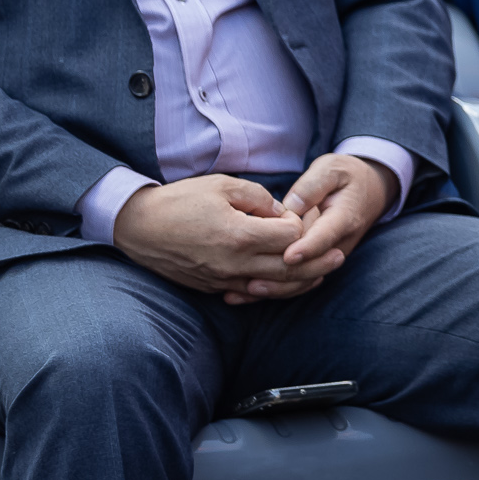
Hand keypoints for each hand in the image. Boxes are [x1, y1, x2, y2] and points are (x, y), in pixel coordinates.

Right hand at [110, 174, 303, 297]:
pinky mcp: (213, 287)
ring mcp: (223, 280)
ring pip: (271, 288)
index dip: (301, 225)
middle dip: (317, 263)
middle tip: (339, 257)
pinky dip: (271, 290)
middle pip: (288, 270)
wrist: (139, 228)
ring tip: (320, 275)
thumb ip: (258, 197)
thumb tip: (280, 211)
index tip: (301, 214)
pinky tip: (283, 284)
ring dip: (299, 283)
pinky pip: (249, 294)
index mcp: (240, 235)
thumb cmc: (179, 201)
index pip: (289, 237)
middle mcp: (234, 263)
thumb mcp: (222, 185)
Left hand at [260, 153, 396, 304]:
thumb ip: (313, 185)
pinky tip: (248, 292)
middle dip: (283, 275)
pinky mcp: (318, 262)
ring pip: (304, 279)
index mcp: (344, 218)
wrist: (368, 192)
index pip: (325, 236)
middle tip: (253, 281)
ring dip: (276, 288)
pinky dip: (276, 288)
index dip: (307, 248)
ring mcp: (328, 256)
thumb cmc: (345, 177)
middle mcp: (339, 244)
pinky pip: (300, 280)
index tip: (287, 255)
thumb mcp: (332, 169)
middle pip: (312, 265)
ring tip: (246, 289)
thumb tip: (291, 206)